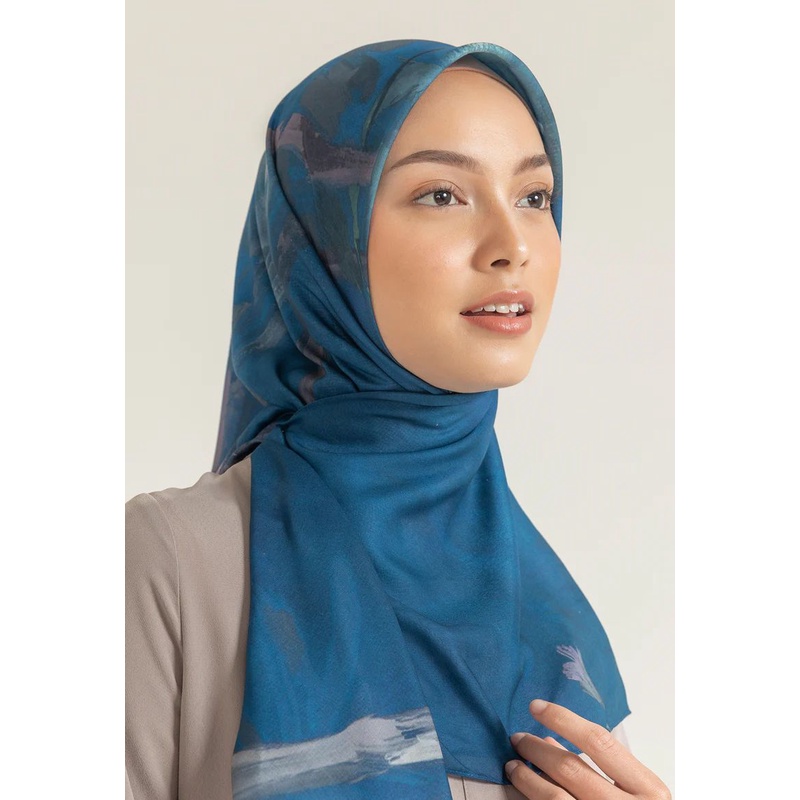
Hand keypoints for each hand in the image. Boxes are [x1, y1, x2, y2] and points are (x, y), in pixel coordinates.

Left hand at [505, 699, 670, 799]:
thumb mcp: (634, 790)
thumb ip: (599, 766)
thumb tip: (549, 741)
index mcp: (648, 789)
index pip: (598, 741)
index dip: (562, 719)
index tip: (536, 707)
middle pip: (571, 768)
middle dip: (537, 749)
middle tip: (518, 738)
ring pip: (554, 796)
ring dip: (527, 776)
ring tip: (512, 765)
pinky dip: (534, 797)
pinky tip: (524, 788)